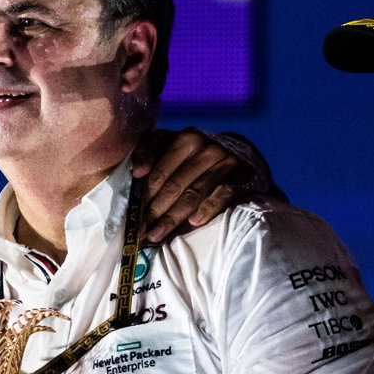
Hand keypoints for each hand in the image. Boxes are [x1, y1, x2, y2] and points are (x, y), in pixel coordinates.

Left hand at [131, 127, 251, 243]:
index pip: (159, 174)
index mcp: (186, 138)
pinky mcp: (241, 175)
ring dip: (173, 218)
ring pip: (194, 194)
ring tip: (156, 234)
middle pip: (175, 186)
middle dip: (154, 212)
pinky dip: (208, 208)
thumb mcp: (167, 142)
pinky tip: (194, 222)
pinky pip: (223, 194)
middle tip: (139, 232)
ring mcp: (226, 161)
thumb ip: (147, 151)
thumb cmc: (190, 151)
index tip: (131, 217)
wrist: (231, 149)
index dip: (143, 197)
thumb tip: (137, 172)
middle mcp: (207, 148)